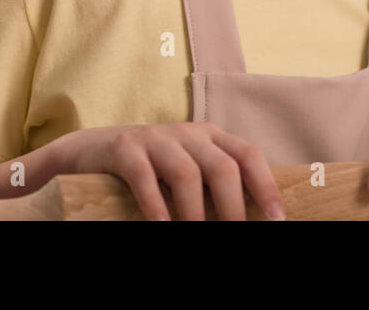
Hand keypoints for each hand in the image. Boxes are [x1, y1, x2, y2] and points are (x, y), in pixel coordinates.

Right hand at [52, 123, 285, 220]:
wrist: (90, 151)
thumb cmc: (149, 170)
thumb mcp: (185, 170)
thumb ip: (212, 187)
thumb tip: (241, 219)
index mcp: (209, 137)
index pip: (248, 155)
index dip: (266, 186)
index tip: (278, 219)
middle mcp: (187, 132)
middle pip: (222, 166)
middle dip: (233, 207)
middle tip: (234, 234)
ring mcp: (155, 138)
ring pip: (186, 173)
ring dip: (195, 213)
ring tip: (196, 236)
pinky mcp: (124, 148)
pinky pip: (144, 176)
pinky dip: (156, 206)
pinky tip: (162, 227)